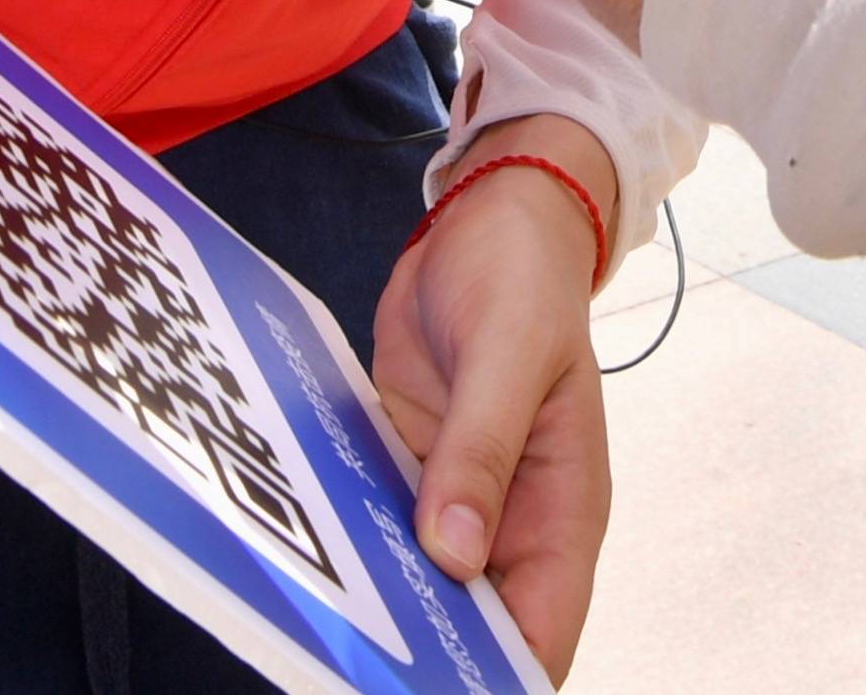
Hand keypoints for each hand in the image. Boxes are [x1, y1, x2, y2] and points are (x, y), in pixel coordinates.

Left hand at [373, 118, 614, 675]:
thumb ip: (483, 452)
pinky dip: (346, 550)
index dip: (498, 678)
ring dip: (377, 607)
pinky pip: (377, 532)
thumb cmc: (523, 276)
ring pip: (418, 587)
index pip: (542, 630)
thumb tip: (455, 556)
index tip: (434, 691)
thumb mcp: (509, 354)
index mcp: (563, 508)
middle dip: (422, 657)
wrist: (489, 218)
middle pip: (473, 628)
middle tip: (354, 664)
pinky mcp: (408, 473)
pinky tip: (302, 564)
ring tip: (322, 625)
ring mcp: (457, 501)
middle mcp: (512, 521)